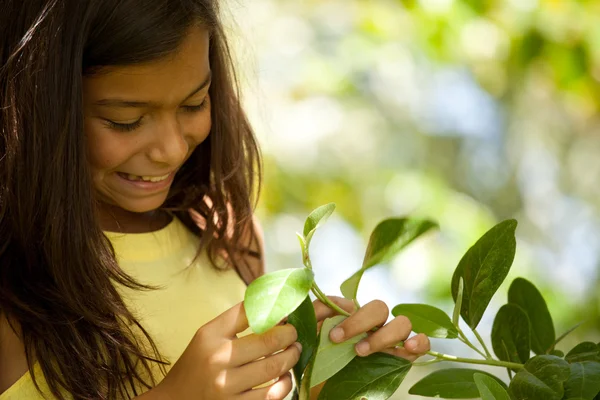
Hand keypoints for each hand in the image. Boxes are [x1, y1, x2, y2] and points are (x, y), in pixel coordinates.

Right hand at [154, 302, 300, 399]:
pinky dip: (285, 384)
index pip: (250, 312)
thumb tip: (275, 305)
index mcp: (211, 335)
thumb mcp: (209, 336)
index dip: (276, 309)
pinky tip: (285, 377)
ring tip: (295, 351)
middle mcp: (218, 359)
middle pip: (269, 341)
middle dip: (290, 334)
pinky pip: (271, 395)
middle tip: (294, 333)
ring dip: (292, 357)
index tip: (288, 310)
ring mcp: (227, 386)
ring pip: (274, 368)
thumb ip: (237, 320)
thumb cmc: (197, 364)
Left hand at [314, 296, 429, 360]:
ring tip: (362, 352)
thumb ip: (318, 314)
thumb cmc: (320, 362)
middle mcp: (374, 326)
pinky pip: (422, 343)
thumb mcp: (312, 337)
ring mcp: (391, 340)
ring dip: (383, 335)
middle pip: (379, 308)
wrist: (326, 389)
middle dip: (360, 322)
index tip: (333, 336)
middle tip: (339, 341)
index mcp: (351, 317)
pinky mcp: (404, 357)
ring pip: (401, 323)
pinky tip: (409, 347)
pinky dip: (420, 341)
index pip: (354, 303)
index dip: (345, 315)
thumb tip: (336, 304)